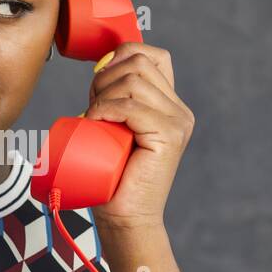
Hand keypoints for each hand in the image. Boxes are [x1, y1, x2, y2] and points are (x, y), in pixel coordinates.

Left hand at [83, 42, 194, 231]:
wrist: (125, 217)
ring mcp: (178, 122)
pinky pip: (132, 106)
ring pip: (133, 81)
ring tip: (94, 119)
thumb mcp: (112, 126)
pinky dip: (106, 109)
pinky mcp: (170, 135)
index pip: (150, 54)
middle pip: (139, 61)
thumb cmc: (111, 176)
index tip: (99, 82)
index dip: (120, 56)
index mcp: (170, 104)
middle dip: (105, 76)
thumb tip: (100, 66)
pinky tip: (95, 121)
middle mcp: (179, 110)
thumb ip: (115, 99)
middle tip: (92, 106)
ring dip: (103, 94)